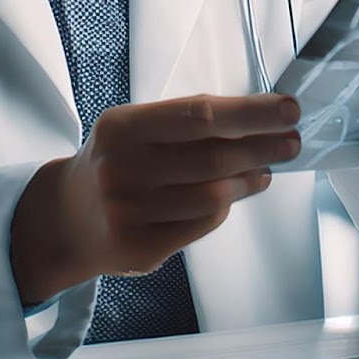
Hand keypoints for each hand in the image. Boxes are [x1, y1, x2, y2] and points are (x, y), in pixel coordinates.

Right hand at [11, 93, 300, 305]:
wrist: (66, 218)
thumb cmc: (118, 161)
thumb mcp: (136, 128)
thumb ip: (188, 122)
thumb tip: (260, 117)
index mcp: (122, 127)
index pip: (201, 115)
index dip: (251, 113)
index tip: (289, 109)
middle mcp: (121, 169)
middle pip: (213, 157)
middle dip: (263, 147)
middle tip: (292, 142)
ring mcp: (128, 213)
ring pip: (213, 195)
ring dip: (250, 179)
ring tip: (267, 168)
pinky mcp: (139, 249)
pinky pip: (201, 224)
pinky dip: (228, 206)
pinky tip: (238, 192)